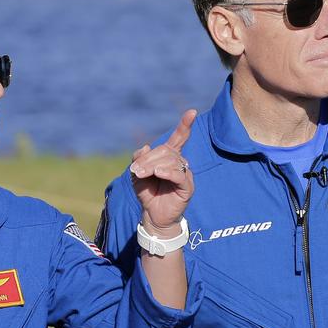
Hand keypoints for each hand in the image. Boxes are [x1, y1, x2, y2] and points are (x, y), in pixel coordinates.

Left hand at [131, 110, 196, 234]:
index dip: (185, 125)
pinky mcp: (187, 187)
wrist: (152, 215)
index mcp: (170, 157)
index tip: (192, 112)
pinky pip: (179, 175)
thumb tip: (146, 148)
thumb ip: (138, 159)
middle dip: (148, 159)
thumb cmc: (147, 192)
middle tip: (135, 170)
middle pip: (166, 151)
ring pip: (170, 161)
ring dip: (152, 166)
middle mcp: (180, 163)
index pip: (179, 138)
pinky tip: (158, 173)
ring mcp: (185, 174)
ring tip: (140, 175)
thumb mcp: (137, 174)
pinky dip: (167, 172)